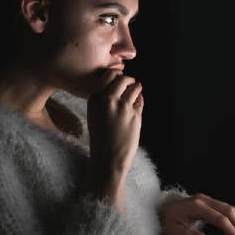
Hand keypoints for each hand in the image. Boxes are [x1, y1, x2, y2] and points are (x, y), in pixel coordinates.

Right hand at [86, 69, 143, 208]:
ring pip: (134, 87)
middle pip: (122, 78)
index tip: (119, 80)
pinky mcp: (135, 114)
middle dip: (128, 80)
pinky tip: (137, 103)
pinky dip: (140, 100)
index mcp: (94, 99)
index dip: (116, 76)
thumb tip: (119, 82)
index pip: (108, 75)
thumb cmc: (100, 137)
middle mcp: (107, 100)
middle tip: (130, 84)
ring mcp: (122, 106)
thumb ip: (103, 99)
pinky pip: (140, 100)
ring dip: (136, 88)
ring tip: (136, 90)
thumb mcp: (94, 115)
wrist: (107, 159)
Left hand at [159, 193, 234, 234]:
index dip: (232, 231)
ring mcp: (205, 200)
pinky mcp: (207, 204)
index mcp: (196, 206)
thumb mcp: (173, 232)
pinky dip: (233, 220)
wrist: (157, 212)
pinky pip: (224, 210)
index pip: (220, 219)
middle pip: (229, 211)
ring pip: (229, 209)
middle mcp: (203, 200)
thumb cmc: (164, 222)